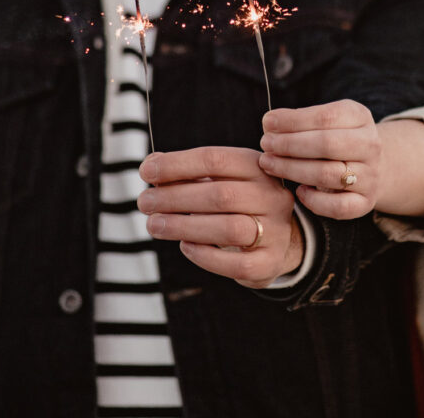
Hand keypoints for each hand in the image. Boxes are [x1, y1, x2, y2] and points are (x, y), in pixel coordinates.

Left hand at [137, 146, 302, 288]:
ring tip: (154, 225)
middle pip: (220, 195)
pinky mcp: (269, 262)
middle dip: (175, 198)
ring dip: (184, 226)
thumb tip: (151, 165)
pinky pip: (236, 264)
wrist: (279, 236)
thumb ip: (187, 172)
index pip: (216, 159)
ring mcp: (276, 230)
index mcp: (258, 167)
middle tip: (144, 202)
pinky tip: (184, 246)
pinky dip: (205, 255)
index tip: (146, 171)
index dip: (178, 164)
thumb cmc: (238, 201)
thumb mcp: (220, 178)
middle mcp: (272, 196)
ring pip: (228, 229)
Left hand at [258, 99, 380, 219]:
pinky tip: (298, 191)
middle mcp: (370, 145)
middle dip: (290, 145)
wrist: (370, 165)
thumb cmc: (336, 138)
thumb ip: (300, 120)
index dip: (293, 120)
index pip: (325, 117)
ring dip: (292, 169)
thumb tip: (270, 123)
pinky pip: (339, 207)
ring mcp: (370, 175)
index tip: (268, 122)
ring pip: (328, 174)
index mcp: (360, 117)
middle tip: (266, 144)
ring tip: (269, 163)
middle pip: (327, 144)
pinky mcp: (366, 202)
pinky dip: (315, 201)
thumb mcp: (326, 120)